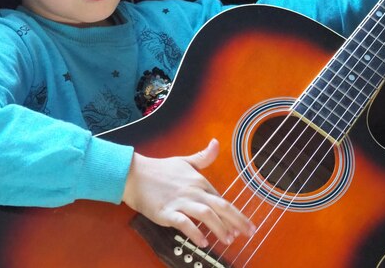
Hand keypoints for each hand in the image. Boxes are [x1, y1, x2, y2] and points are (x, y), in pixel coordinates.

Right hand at [122, 138, 255, 247]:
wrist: (135, 174)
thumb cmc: (160, 169)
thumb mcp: (185, 161)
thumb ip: (203, 157)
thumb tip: (216, 143)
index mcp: (199, 181)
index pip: (221, 199)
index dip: (234, 214)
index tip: (243, 225)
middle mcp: (193, 191)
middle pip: (221, 206)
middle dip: (237, 221)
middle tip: (249, 233)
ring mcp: (180, 202)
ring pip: (206, 214)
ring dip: (220, 228)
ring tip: (228, 239)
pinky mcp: (167, 212)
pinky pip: (184, 223)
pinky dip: (195, 232)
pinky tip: (203, 242)